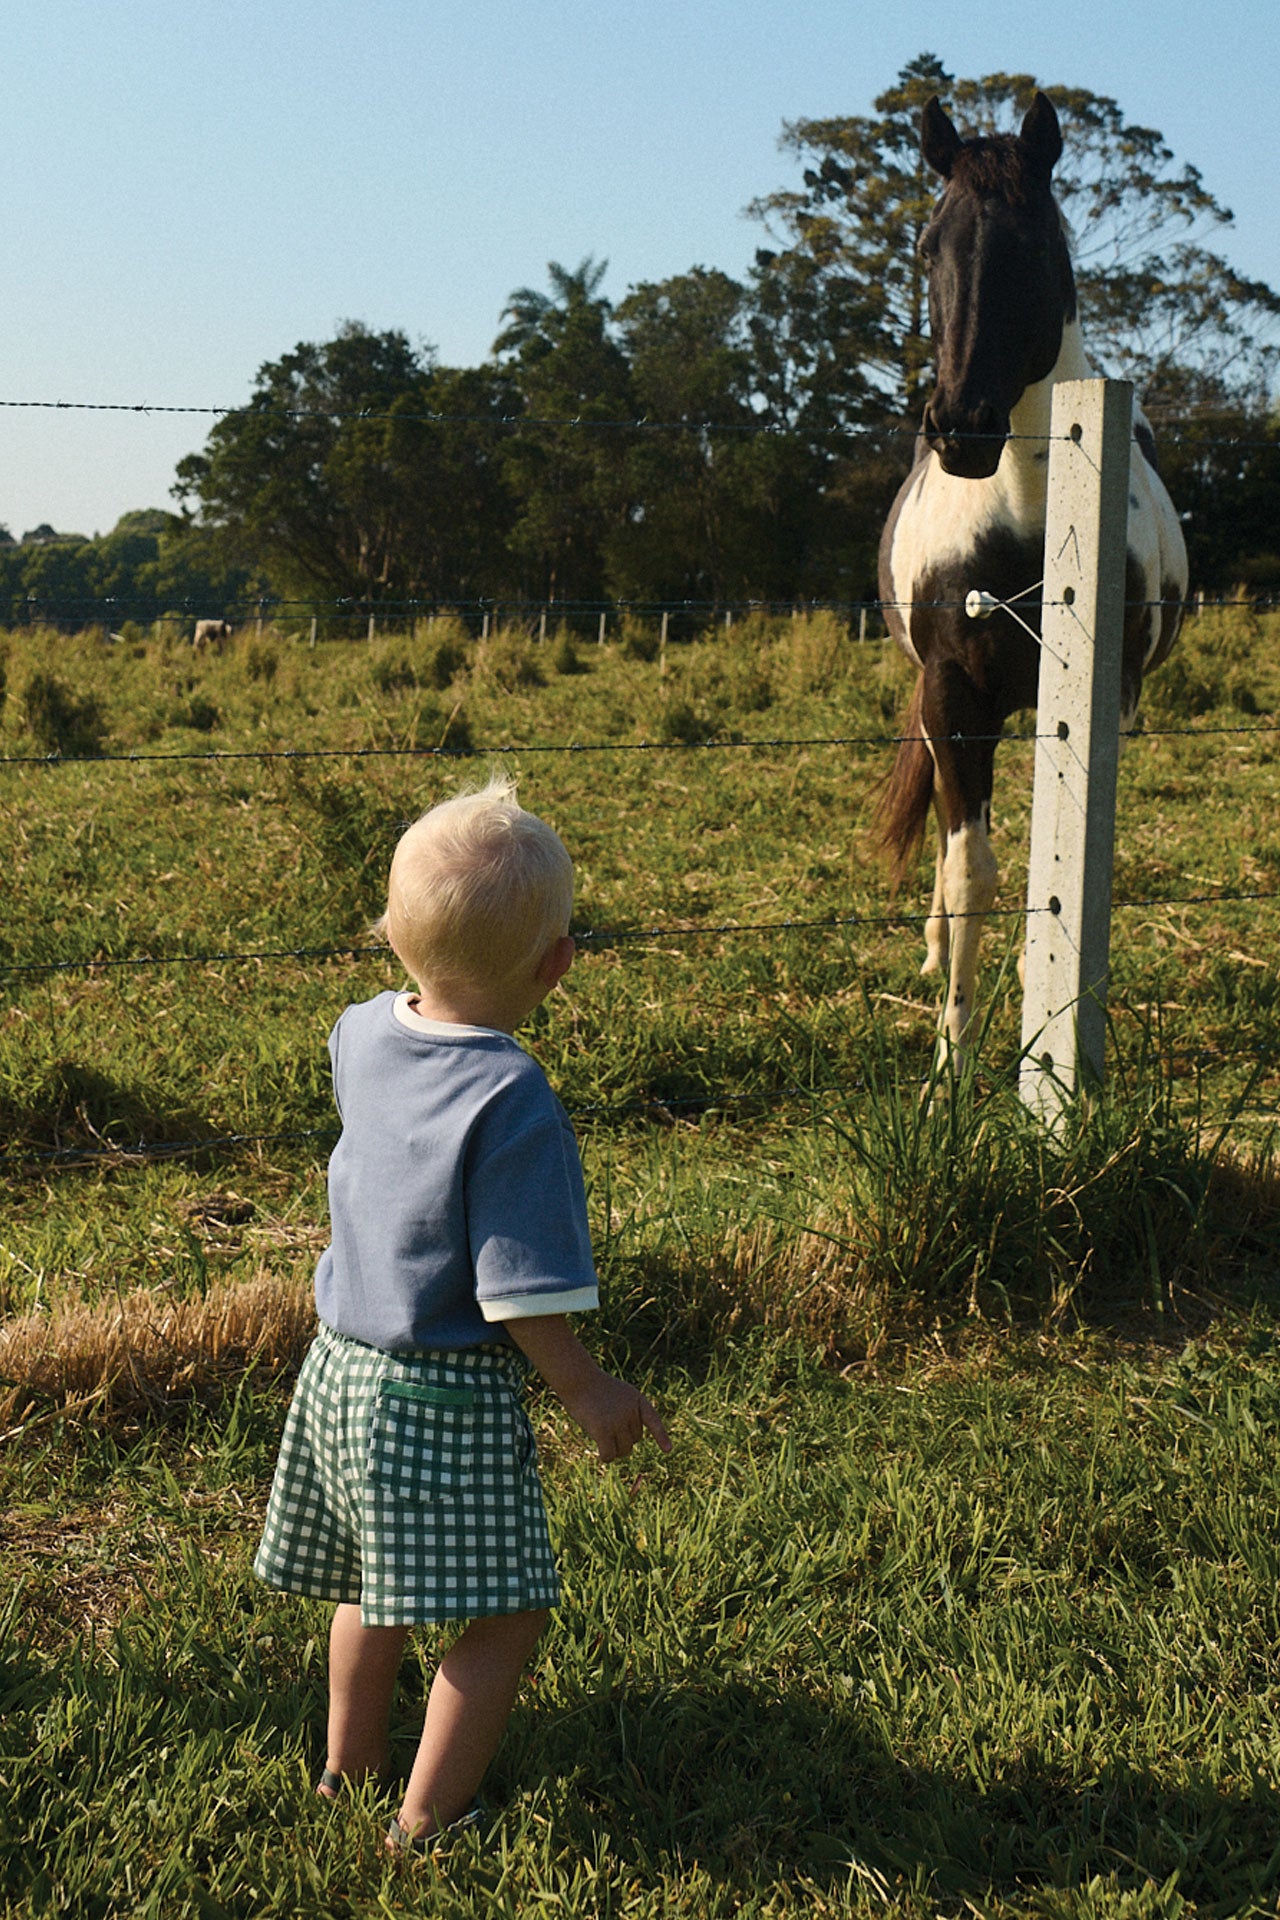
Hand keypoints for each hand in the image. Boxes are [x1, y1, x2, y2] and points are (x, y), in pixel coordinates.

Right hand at [502, 1314, 671, 1463]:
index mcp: (637, 1400)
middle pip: (634, 1440)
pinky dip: (605, 1457)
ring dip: (613, 1449)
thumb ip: (627, 1412)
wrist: (577, 1378)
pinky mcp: (603, 1430)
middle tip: (606, 1428)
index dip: (661, 1436)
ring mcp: (618, 1421)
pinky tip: (599, 1453)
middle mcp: (631, 1411)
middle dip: (622, 1439)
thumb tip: (627, 1444)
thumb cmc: (593, 1387)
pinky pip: (609, 1454)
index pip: (653, 1420)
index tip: (668, 1450)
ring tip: (600, 1435)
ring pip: (624, 1450)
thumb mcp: (617, 1394)